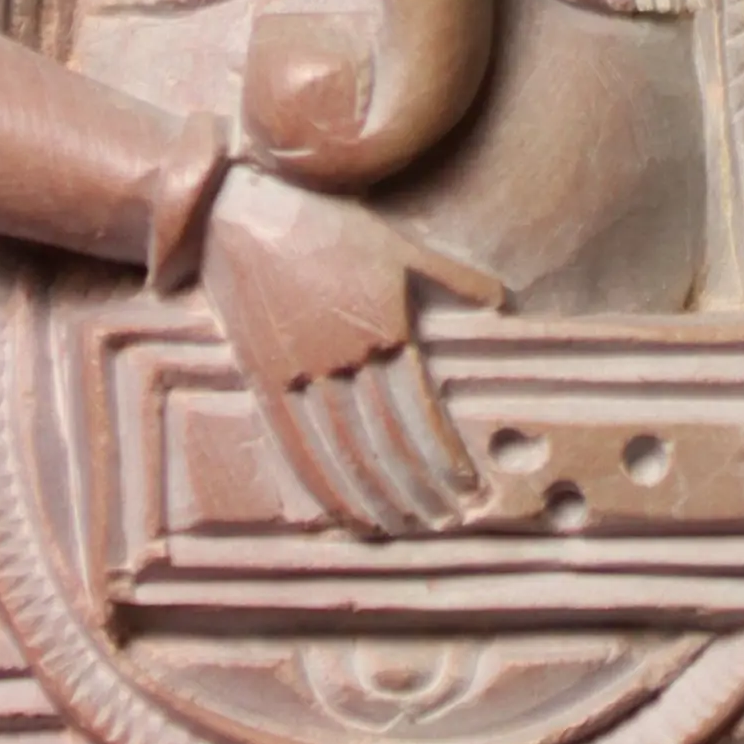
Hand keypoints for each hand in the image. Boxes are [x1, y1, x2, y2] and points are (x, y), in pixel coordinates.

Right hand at [200, 166, 505, 536]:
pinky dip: (324, 486)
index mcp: (383, 328)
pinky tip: (346, 514)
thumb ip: (450, 276)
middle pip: (389, 442)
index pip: (422, 413)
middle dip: (422, 488)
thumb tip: (502, 302)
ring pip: (346, 453)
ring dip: (379, 497)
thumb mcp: (397, 245)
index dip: (447, 457)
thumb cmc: (327, 225)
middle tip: (447, 521)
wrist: (241, 215)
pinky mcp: (263, 379)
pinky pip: (296, 446)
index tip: (470, 488)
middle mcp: (345, 358)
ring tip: (405, 527)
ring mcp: (300, 373)